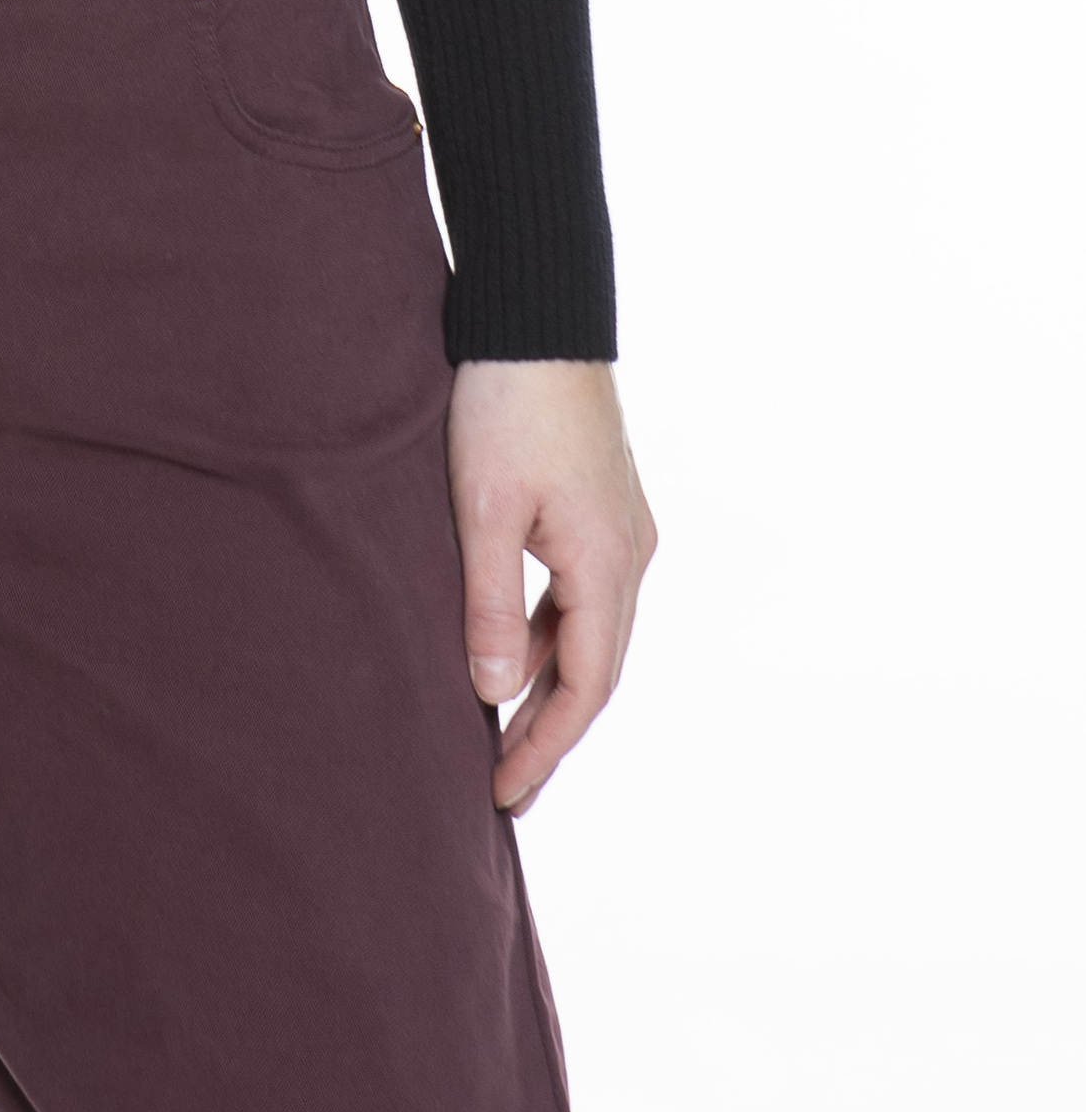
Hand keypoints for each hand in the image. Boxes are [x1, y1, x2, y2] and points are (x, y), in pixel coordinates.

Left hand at [446, 358, 655, 812]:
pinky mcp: (601, 506)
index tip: (503, 795)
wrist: (538, 316)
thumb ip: (489, 602)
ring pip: (589, 632)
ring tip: (501, 732)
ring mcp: (621, 529)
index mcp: (607, 565)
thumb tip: (494, 692)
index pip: (584, 688)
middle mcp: (630, 555)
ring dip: (549, 683)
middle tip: (506, 790)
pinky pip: (581, 593)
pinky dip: (549, 632)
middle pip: (596, 670)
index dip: (545, 747)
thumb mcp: (482, 507)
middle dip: (550, 732)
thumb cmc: (505, 405)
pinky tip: (510, 648)